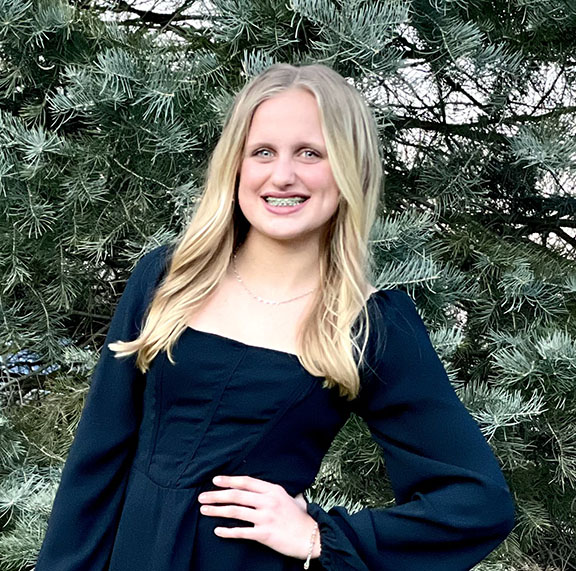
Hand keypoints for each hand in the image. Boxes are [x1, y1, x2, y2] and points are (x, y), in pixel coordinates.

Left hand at [197, 475, 320, 559]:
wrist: (312, 537)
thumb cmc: (302, 518)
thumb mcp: (292, 498)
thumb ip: (279, 493)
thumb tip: (273, 489)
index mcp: (273, 490)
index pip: (246, 481)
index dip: (229, 480)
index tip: (215, 480)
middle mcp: (268, 501)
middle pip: (237, 495)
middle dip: (217, 495)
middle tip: (202, 497)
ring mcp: (265, 517)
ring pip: (235, 511)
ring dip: (217, 510)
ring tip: (204, 510)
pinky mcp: (264, 534)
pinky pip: (242, 532)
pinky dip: (228, 531)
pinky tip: (217, 530)